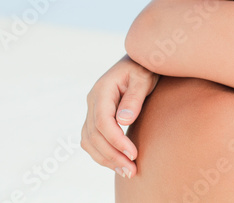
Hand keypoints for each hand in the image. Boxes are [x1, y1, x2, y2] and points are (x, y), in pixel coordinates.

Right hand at [80, 54, 158, 177]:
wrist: (139, 62)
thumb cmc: (144, 68)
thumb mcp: (144, 78)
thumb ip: (134, 98)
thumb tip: (123, 121)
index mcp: (102, 90)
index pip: (103, 122)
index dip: (116, 141)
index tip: (133, 154)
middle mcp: (92, 101)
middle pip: (94, 135)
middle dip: (112, 155)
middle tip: (132, 170)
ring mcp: (92, 110)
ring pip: (89, 141)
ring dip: (106, 159)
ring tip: (127, 172)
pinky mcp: (96, 117)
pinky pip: (92, 140)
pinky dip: (102, 154)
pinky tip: (117, 163)